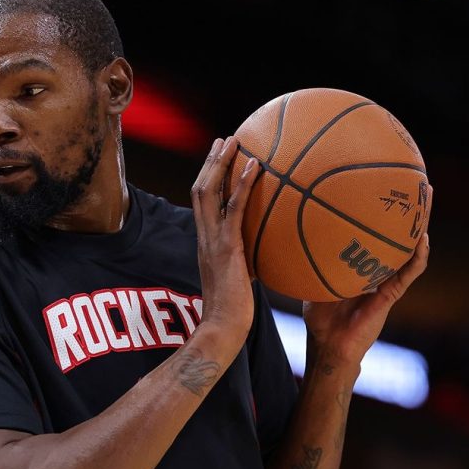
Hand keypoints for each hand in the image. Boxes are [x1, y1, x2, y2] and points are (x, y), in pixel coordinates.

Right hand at [191, 136, 260, 348]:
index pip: (202, 205)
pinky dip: (242, 185)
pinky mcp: (226, 248)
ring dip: (221, 164)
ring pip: (209, 192)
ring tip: (234, 141)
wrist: (223, 328)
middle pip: (200, 190)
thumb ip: (247, 263)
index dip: (208, 179)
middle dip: (210, 163)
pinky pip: (233, 209)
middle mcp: (205, 238)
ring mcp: (213, 241)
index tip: (218, 159)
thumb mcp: (240, 281)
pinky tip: (255, 166)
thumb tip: (268, 256)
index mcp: (206, 244)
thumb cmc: (233, 313)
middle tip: (223, 140)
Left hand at [302, 186, 431, 371]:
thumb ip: (305, 259)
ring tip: (427, 196)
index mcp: (359, 263)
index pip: (371, 231)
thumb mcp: (309, 279)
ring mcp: (387, 279)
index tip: (378, 181)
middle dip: (403, 205)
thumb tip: (284, 231)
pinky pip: (409, 272)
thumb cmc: (319, 317)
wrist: (329, 346)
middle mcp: (377, 267)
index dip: (377, 210)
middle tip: (411, 177)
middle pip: (394, 231)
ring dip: (420, 222)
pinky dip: (417, 256)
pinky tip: (422, 238)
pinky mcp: (391, 295)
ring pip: (409, 246)